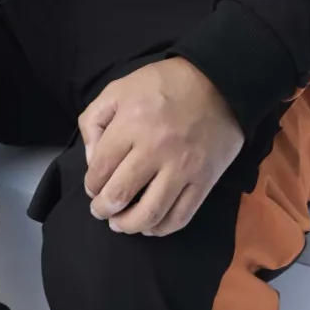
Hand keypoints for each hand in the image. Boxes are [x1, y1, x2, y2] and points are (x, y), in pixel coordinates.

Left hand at [79, 57, 243, 237]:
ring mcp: (182, 167)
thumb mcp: (119, 88)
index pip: (100, 169)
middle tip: (100, 210)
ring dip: (128, 225)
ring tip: (120, 224)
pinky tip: (150, 225)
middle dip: (103, 209)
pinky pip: (180, 216)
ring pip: (149, 214)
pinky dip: (161, 229)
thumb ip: (95, 120)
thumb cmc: (163, 84)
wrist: (219, 81)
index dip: (91, 184)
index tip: (92, 188)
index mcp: (131, 123)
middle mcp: (155, 148)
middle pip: (120, 194)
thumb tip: (91, 161)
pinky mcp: (204, 180)